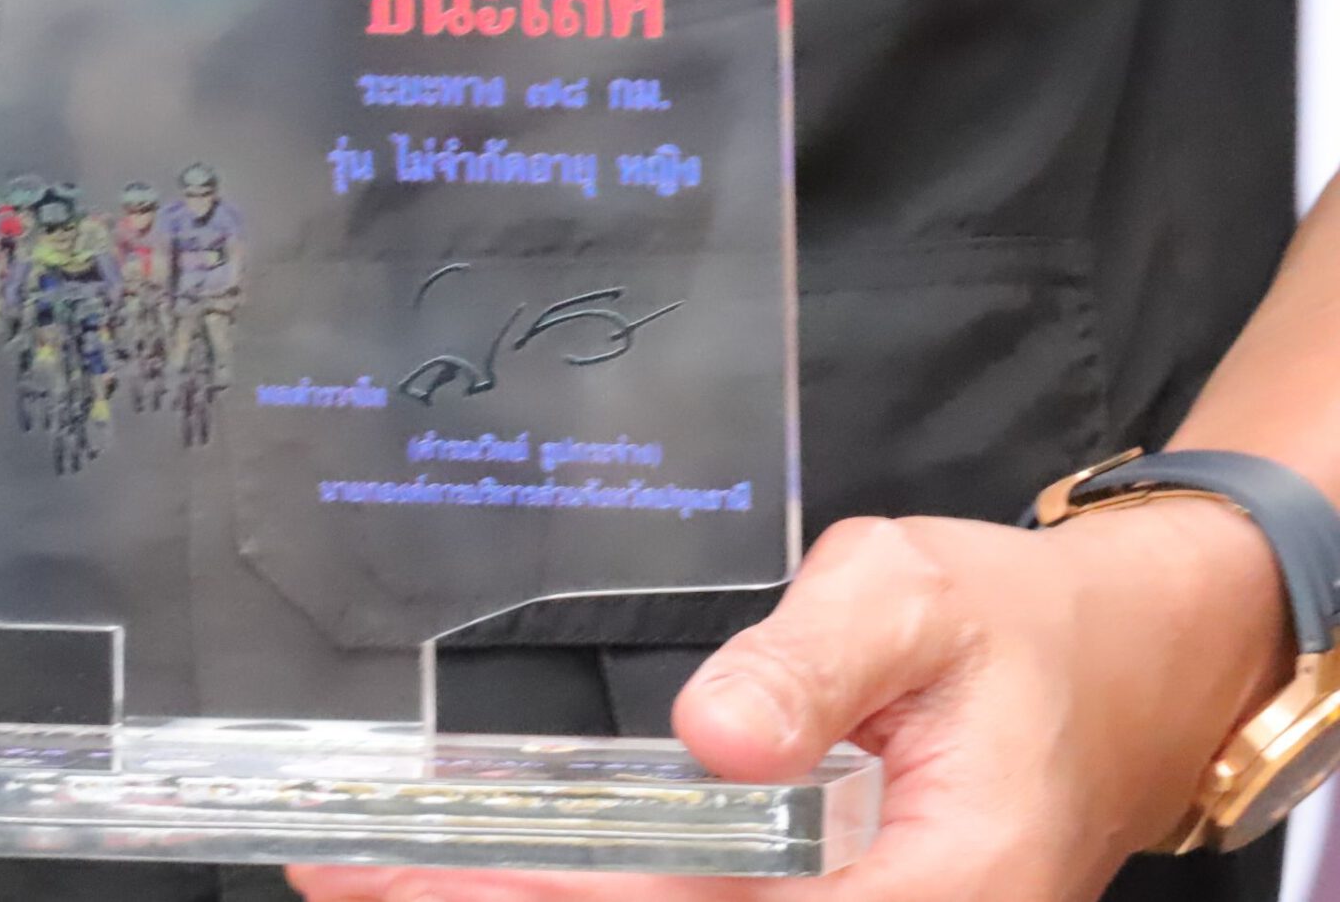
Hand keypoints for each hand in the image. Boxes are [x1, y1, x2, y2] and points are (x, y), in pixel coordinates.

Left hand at [290, 504, 1289, 901]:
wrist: (1124, 669)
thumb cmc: (1025, 627)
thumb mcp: (921, 596)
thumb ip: (814, 660)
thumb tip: (714, 735)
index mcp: (933, 891)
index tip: (425, 880)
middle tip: (344, 874)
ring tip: (368, 872)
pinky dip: (583, 886)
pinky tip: (478, 861)